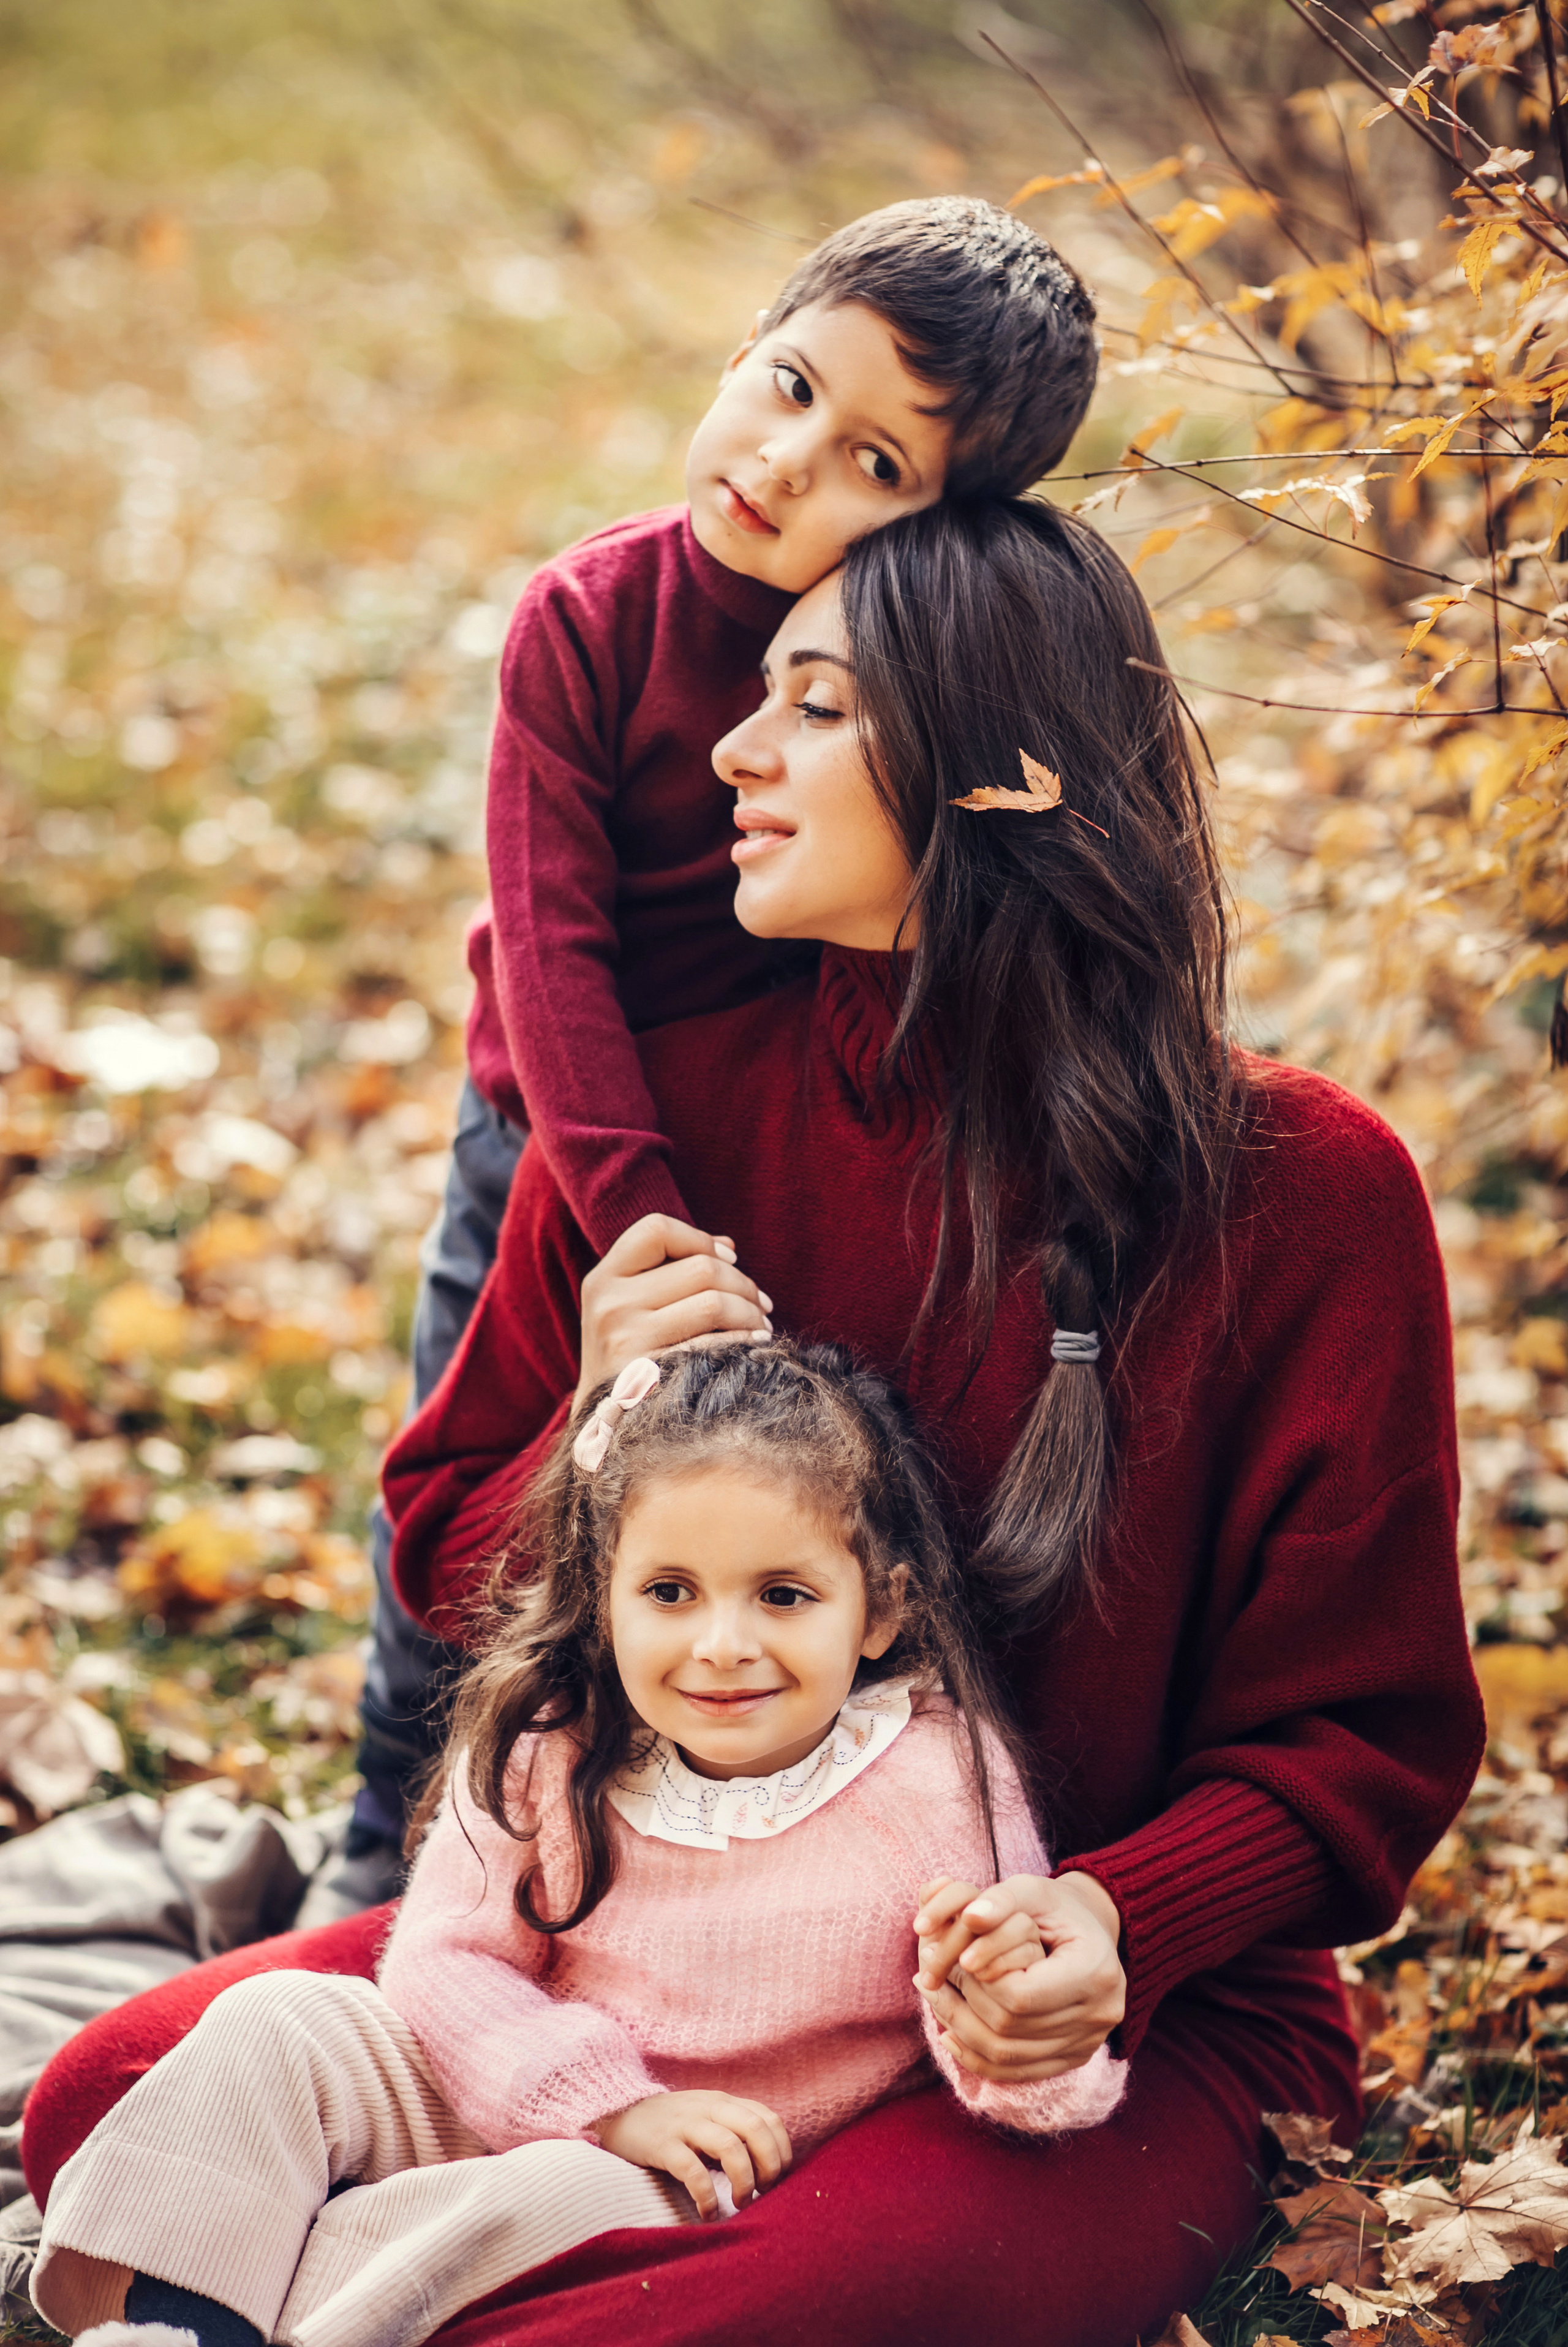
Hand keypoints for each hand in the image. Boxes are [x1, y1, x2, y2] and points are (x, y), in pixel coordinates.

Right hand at [576, 1215, 772, 1404]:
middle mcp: (609, 1305)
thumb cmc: (630, 1356)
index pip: (656, 1229)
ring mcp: (625, 1340)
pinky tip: (753, 1345)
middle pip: (700, 1267)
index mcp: (603, 1279)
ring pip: (713, 1302)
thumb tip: (727, 1246)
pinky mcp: (649, 1375)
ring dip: (750, 1312)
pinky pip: (715, 1343)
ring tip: (760, 1325)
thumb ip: (670, 1270)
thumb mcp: (630, 1306)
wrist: (601, 1425)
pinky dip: (744, 1340)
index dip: (700, 1239)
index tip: (728, 1259)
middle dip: (744, 1283)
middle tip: (761, 1303)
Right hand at [593, 2090, 792, 2219]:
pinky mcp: (662, 2144)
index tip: (779, 2179)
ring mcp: (685, 2124)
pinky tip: (708, 2213)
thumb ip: (734, 2133)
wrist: (618, 2113)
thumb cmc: (671, 2126)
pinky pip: (692, 2170)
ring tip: (740, 2203)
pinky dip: (707, 2195)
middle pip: (756, 2129)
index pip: (769, 2119)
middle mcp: (709, 2108)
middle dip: (769, 2165)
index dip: (781, 2151)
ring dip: (743, 2179)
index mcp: (724, 2102)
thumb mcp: (706, 2120)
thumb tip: (768, 2169)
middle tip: (764, 2192)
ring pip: (730, 2146)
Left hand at [912, 1871, 1124, 2082]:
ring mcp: (1088, 2043)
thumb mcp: (1033, 1889)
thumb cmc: (1057, 1907)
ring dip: (960, 2029)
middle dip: (962, 2002)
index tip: (955, 1958)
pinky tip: (950, 2033)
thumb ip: (1001, 1899)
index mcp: (1094, 1970)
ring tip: (933, 1995)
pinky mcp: (1074, 2058)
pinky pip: (1018, 2073)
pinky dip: (977, 2057)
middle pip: (1010, 2028)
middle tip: (928, 1974)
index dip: (979, 1980)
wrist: (1092, 1931)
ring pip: (1008, 2057)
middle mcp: (1098, 2014)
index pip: (1020, 1995)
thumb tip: (969, 1915)